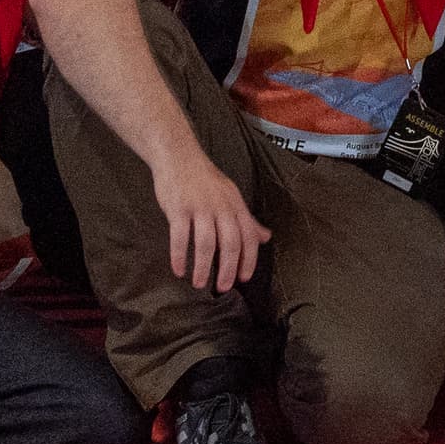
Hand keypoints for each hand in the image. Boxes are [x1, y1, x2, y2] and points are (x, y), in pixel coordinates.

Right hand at [151, 149, 270, 291]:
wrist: (179, 156)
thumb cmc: (205, 180)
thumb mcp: (231, 196)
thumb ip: (247, 219)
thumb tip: (266, 238)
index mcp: (235, 205)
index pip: (248, 236)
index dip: (248, 259)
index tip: (243, 278)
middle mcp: (221, 207)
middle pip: (230, 243)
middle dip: (228, 269)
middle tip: (223, 288)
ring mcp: (199, 207)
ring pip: (206, 243)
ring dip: (203, 267)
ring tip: (199, 284)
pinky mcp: (178, 208)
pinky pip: (180, 237)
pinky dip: (179, 256)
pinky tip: (178, 270)